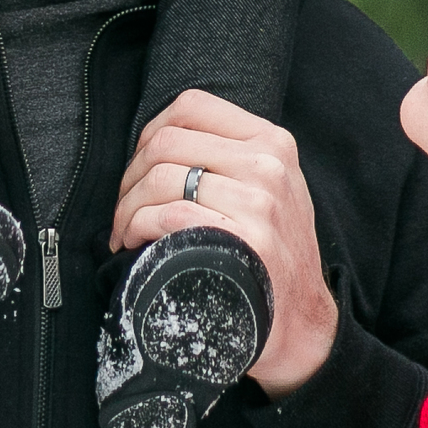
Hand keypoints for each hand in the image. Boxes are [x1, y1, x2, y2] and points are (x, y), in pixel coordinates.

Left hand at [113, 89, 338, 398]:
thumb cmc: (274, 253)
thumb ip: (230, 156)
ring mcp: (259, 201)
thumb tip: (157, 143)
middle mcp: (268, 164)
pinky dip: (137, 227)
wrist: (303, 322)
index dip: (150, 132)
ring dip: (126, 208)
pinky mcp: (244, 239)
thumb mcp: (271, 188)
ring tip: (126, 232)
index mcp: (272, 142)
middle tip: (124, 208)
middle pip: (166, 142)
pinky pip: (166, 215)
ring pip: (159, 177)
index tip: (139, 166)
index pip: (192, 105)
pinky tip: (136, 244)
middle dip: (129, 176)